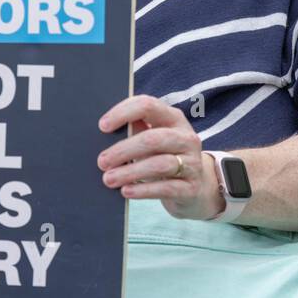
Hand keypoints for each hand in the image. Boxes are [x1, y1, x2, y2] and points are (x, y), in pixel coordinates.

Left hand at [96, 94, 224, 220]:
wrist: (195, 188)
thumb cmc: (163, 158)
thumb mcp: (152, 141)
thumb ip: (134, 131)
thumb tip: (105, 130)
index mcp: (173, 118)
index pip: (148, 106)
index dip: (123, 113)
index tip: (102, 126)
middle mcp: (186, 137)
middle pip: (153, 139)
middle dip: (123, 150)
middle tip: (102, 162)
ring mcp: (192, 163)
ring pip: (160, 164)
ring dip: (130, 172)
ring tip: (109, 179)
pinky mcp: (192, 187)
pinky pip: (166, 188)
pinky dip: (143, 190)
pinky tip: (126, 191)